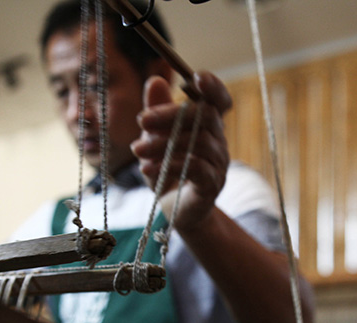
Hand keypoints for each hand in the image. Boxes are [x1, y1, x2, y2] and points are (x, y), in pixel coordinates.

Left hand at [131, 71, 231, 231]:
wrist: (176, 210)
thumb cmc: (168, 169)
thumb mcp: (156, 138)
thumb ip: (157, 111)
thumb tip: (156, 80)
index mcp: (208, 124)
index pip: (219, 99)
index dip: (213, 86)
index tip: (196, 78)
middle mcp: (218, 140)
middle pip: (205, 115)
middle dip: (171, 115)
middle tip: (142, 121)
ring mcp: (219, 163)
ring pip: (198, 142)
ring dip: (163, 145)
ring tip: (137, 151)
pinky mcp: (212, 185)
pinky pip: (197, 167)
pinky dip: (170, 165)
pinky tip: (146, 169)